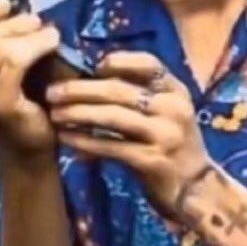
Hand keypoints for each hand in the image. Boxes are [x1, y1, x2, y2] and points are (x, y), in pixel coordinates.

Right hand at [0, 0, 60, 164]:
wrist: (29, 151)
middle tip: (36, 21)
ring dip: (28, 33)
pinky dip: (37, 45)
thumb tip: (11, 8)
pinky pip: (15, 60)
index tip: (8, 5)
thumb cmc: (17, 109)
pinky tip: (53, 42)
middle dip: (10, 23)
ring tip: (49, 32)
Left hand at [46, 51, 209, 220]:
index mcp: (176, 90)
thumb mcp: (167, 110)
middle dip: (81, 89)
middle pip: (121, 90)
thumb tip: (92, 77)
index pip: (149, 64)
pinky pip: (111, 147)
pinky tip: (67, 139)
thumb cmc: (172, 140)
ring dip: (79, 114)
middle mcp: (173, 107)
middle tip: (52, 92)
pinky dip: (85, 141)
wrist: (194, 184)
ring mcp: (164, 134)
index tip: (93, 65)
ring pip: (113, 117)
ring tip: (55, 114)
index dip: (119, 61)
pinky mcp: (152, 161)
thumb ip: (140, 94)